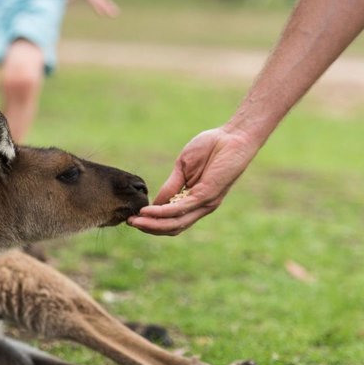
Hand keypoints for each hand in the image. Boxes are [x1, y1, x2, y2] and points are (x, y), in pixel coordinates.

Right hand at [128, 127, 259, 235]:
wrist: (233, 136)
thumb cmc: (210, 147)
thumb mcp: (183, 167)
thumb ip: (170, 186)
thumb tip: (154, 203)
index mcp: (194, 200)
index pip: (172, 219)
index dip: (152, 221)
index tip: (133, 218)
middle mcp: (200, 206)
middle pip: (173, 227)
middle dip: (150, 228)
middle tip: (130, 224)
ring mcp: (204, 203)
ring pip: (176, 223)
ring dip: (153, 225)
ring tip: (135, 222)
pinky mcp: (207, 196)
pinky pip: (181, 209)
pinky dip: (163, 212)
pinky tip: (149, 211)